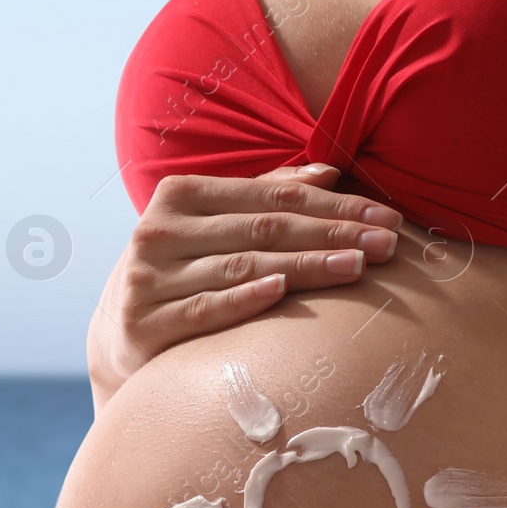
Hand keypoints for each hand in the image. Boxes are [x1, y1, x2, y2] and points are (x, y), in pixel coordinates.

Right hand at [86, 163, 403, 409]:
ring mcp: (149, 278)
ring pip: (243, 267)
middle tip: (386, 244)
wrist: (120, 334)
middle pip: (264, 229)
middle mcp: (160, 230)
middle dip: (332, 235)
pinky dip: (245, 298)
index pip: (272, 196)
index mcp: (180, 195)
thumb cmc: (184, 273)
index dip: (333, 205)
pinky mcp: (145, 324)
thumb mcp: (213, 228)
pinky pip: (205, 308)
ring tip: (358, 267)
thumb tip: (329, 172)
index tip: (385, 218)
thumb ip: (264, 197)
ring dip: (306, 266)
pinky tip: (282, 291)